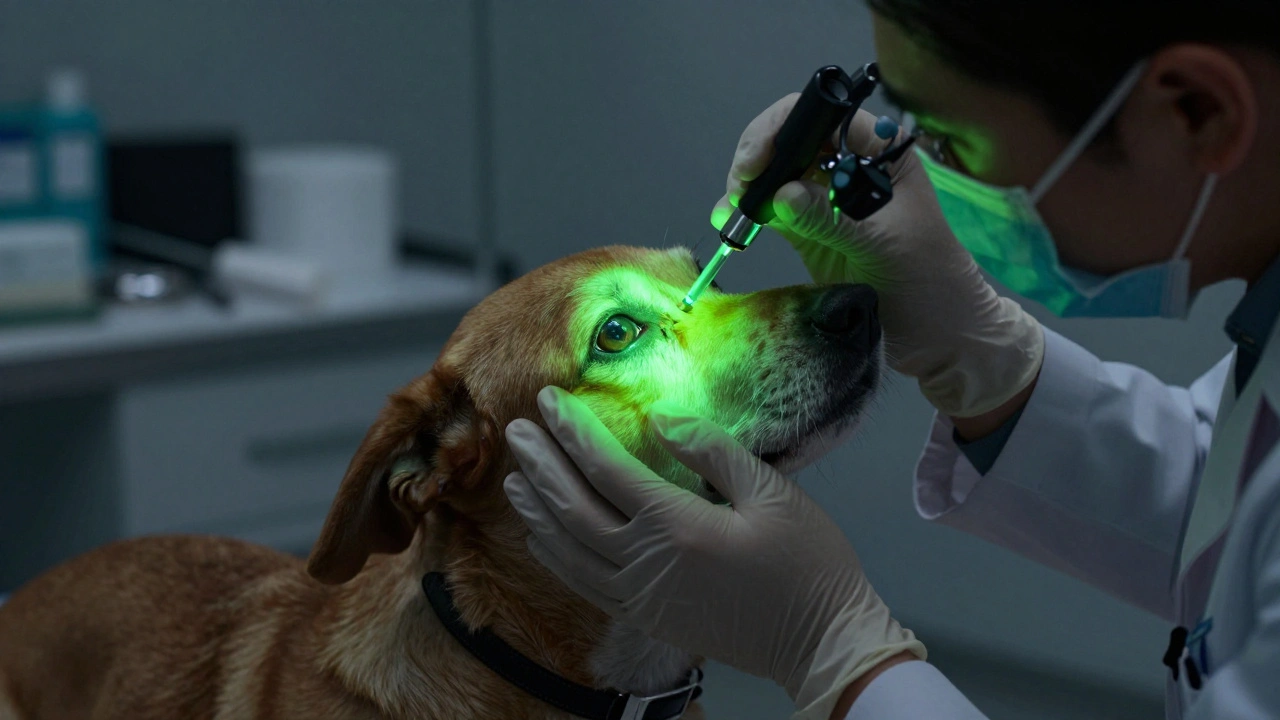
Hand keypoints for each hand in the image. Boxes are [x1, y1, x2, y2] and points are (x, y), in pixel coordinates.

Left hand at [503, 386, 924, 719]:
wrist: (823, 643)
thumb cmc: (807, 563)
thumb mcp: (773, 492)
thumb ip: (712, 451)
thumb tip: (659, 418)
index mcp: (677, 525)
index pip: (606, 469)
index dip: (572, 432)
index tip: (548, 400)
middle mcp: (647, 563)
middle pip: (574, 508)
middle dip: (541, 464)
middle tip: (515, 430)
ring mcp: (642, 597)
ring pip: (569, 551)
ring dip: (537, 511)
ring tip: (514, 478)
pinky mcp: (648, 619)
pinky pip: (585, 585)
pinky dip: (556, 557)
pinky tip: (542, 537)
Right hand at [712, 101, 1042, 417]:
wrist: (938, 333)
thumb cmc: (930, 280)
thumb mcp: (884, 243)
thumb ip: (831, 218)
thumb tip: (781, 194)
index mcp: (881, 152)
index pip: (825, 117)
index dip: (785, 127)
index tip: (758, 160)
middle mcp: (851, 166)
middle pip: (793, 140)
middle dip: (760, 157)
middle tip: (739, 187)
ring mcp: (828, 199)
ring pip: (777, 174)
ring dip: (748, 186)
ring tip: (730, 210)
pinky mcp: (810, 231)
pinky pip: (773, 212)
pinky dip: (749, 213)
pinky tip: (728, 220)